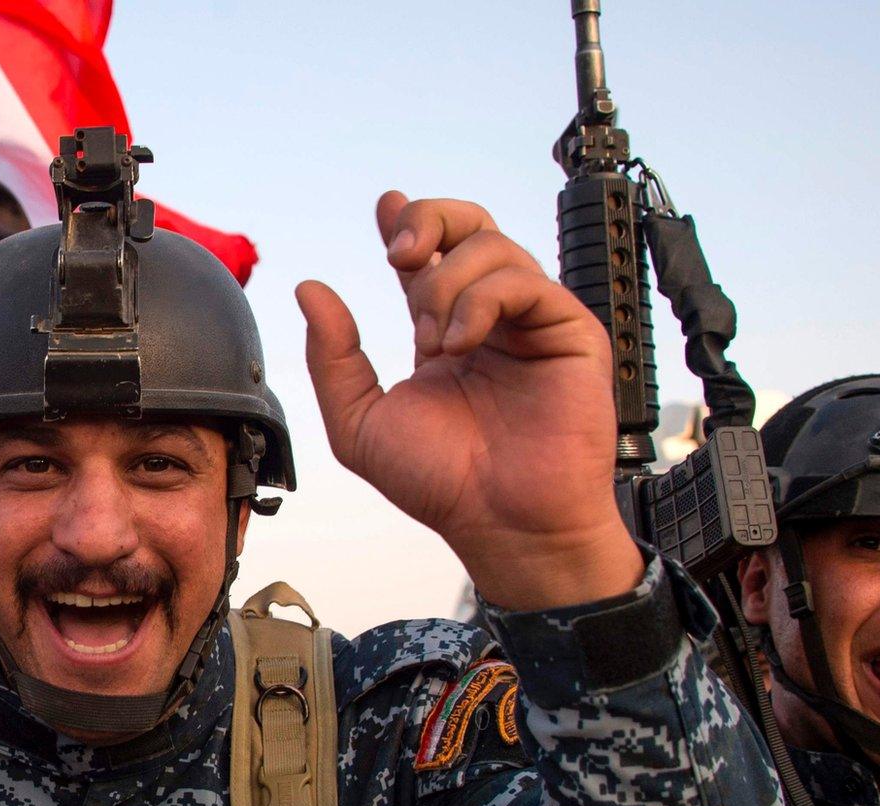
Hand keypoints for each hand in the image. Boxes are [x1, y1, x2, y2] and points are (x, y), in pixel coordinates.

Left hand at [297, 193, 641, 611]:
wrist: (501, 524)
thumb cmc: (441, 485)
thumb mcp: (360, 422)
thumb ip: (332, 358)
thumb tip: (310, 290)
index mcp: (444, 334)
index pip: (429, 259)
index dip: (409, 221)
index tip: (385, 206)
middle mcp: (489, 321)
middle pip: (469, 228)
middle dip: (428, 222)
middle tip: (398, 253)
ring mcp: (531, 324)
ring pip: (493, 248)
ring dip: (446, 281)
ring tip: (432, 338)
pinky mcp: (569, 331)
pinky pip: (525, 282)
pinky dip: (481, 300)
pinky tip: (459, 341)